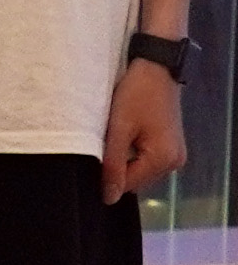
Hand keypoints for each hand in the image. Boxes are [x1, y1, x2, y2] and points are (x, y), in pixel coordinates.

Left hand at [106, 51, 187, 202]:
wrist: (156, 67)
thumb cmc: (136, 94)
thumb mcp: (118, 129)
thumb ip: (113, 164)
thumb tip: (109, 198)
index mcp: (164, 160)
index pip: (127, 185)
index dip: (105, 176)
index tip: (89, 159)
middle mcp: (174, 161)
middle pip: (135, 179)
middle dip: (115, 167)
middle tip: (100, 143)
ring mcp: (175, 153)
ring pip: (139, 169)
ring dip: (122, 159)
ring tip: (112, 136)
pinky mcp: (170, 143)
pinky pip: (146, 158)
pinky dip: (131, 151)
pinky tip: (122, 135)